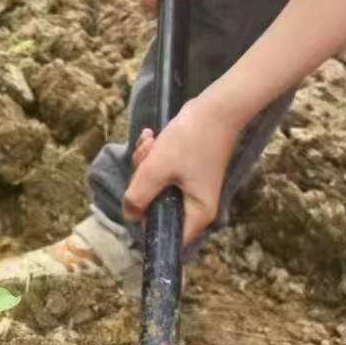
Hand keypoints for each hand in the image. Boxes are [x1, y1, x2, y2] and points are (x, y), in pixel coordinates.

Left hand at [121, 96, 245, 247]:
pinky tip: (151, 137)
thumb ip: (139, 196)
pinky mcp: (188, 172)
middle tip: (145, 159)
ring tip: (149, 142)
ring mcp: (192, 188)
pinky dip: (154, 157)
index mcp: (197, 214)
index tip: (136, 201)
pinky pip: (163, 172)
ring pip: (156, 187)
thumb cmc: (190, 140)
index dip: (147, 223)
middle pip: (157, 208)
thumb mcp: (158, 168)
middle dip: (143, 182)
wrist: (216, 107)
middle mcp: (197, 206)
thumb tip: (129, 216)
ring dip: (146, 165)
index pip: (168, 237)